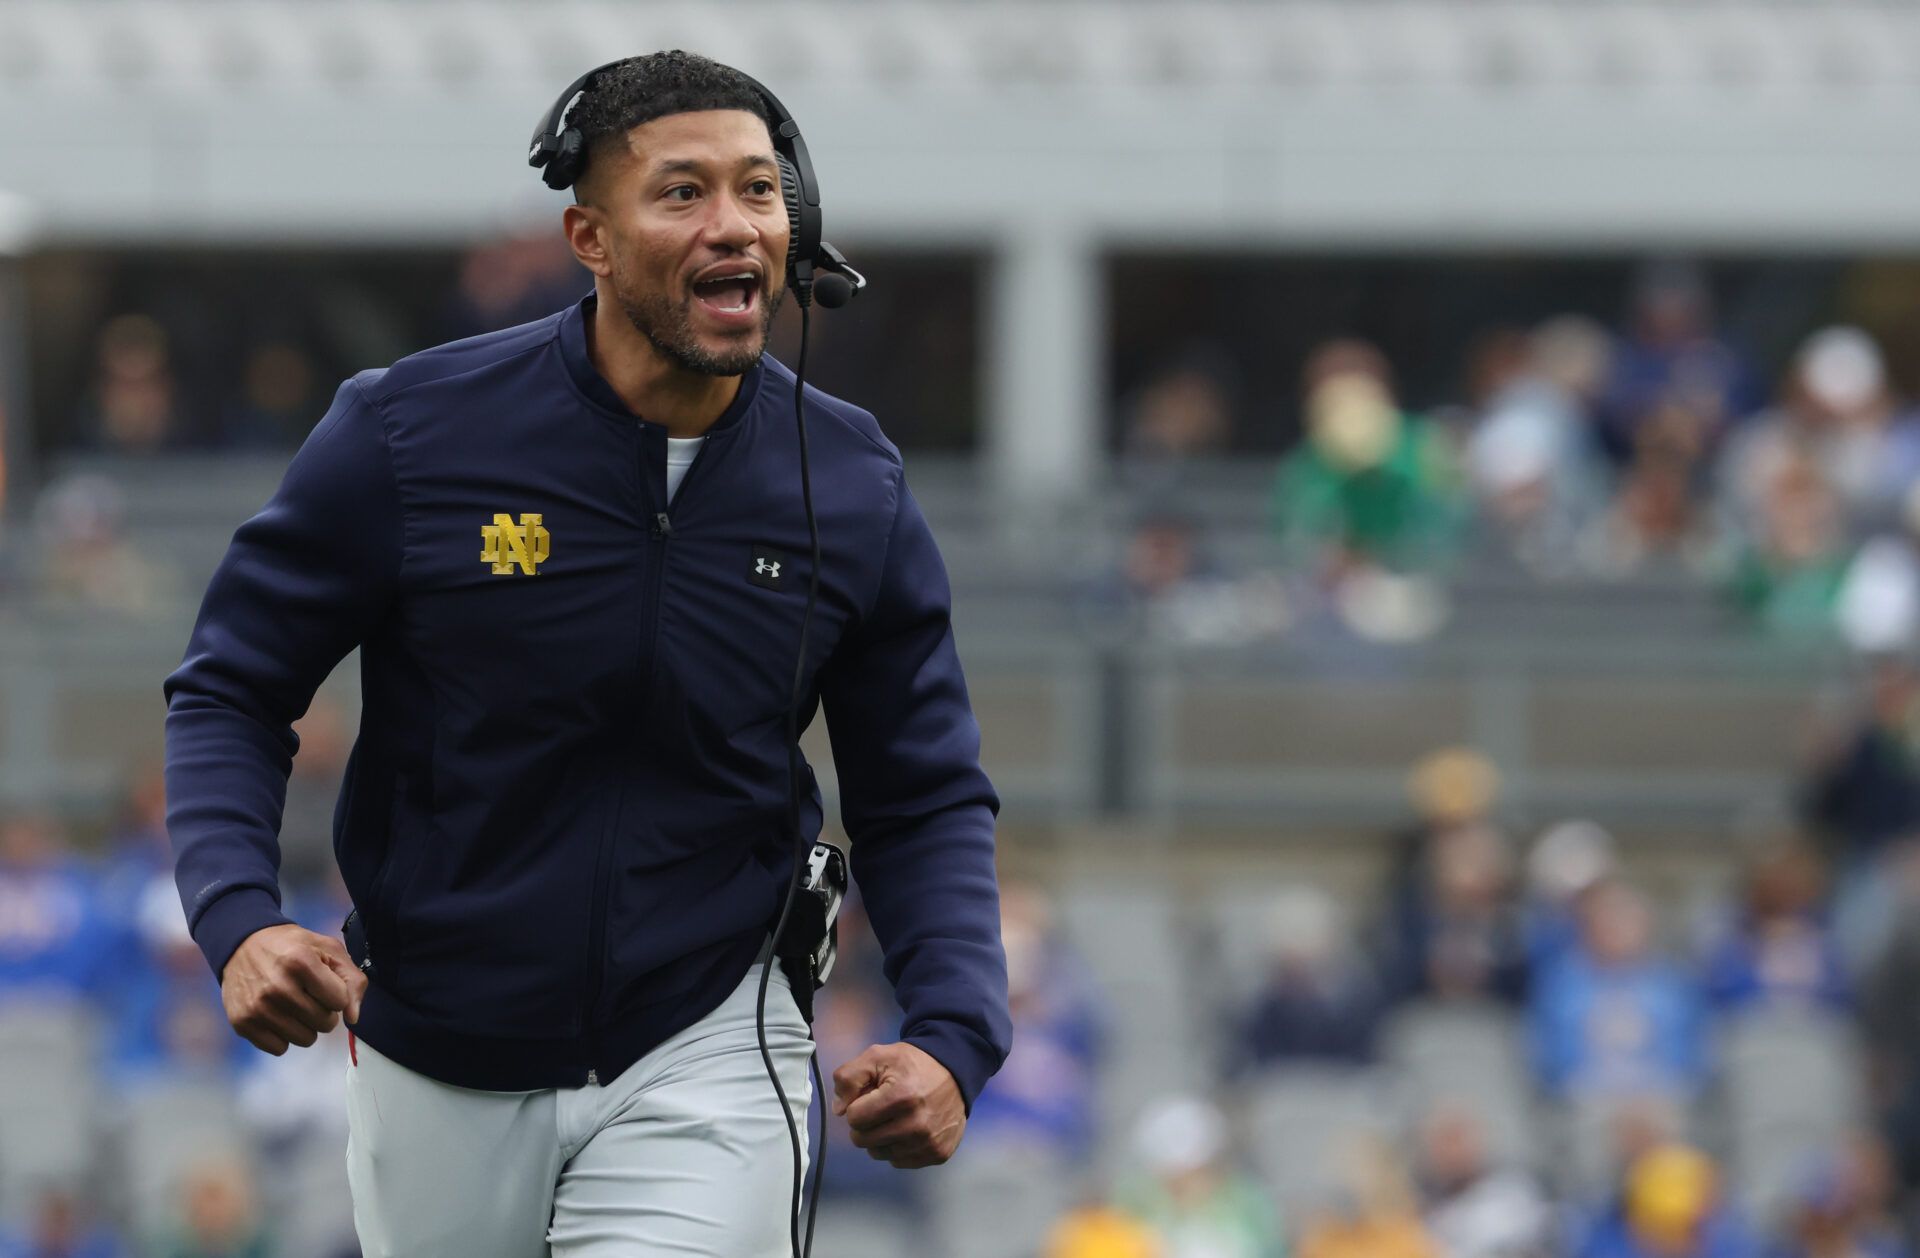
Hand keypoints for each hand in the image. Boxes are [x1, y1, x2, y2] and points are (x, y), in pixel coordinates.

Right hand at [219, 923, 365, 1054]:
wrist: (242, 945)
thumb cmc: (292, 947)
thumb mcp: (329, 949)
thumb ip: (352, 980)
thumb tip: (352, 1018)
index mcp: (301, 962)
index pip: (340, 1001)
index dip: (337, 993)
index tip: (325, 983)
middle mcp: (277, 987)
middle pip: (325, 1023)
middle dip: (324, 1011)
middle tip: (310, 995)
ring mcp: (258, 1008)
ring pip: (305, 1039)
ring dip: (306, 1026)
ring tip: (295, 1005)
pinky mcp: (242, 1023)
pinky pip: (279, 1048)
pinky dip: (283, 1036)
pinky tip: (278, 1015)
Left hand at [832, 1042, 965, 1168]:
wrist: (955, 1071)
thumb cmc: (912, 1064)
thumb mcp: (877, 1057)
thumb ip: (848, 1077)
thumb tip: (839, 1110)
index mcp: (901, 1097)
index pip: (854, 1119)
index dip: (857, 1106)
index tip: (870, 1096)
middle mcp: (916, 1125)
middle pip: (863, 1140)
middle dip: (865, 1124)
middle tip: (880, 1108)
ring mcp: (929, 1143)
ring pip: (879, 1153)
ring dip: (880, 1137)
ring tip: (894, 1117)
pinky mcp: (938, 1154)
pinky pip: (899, 1161)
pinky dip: (898, 1147)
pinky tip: (908, 1128)